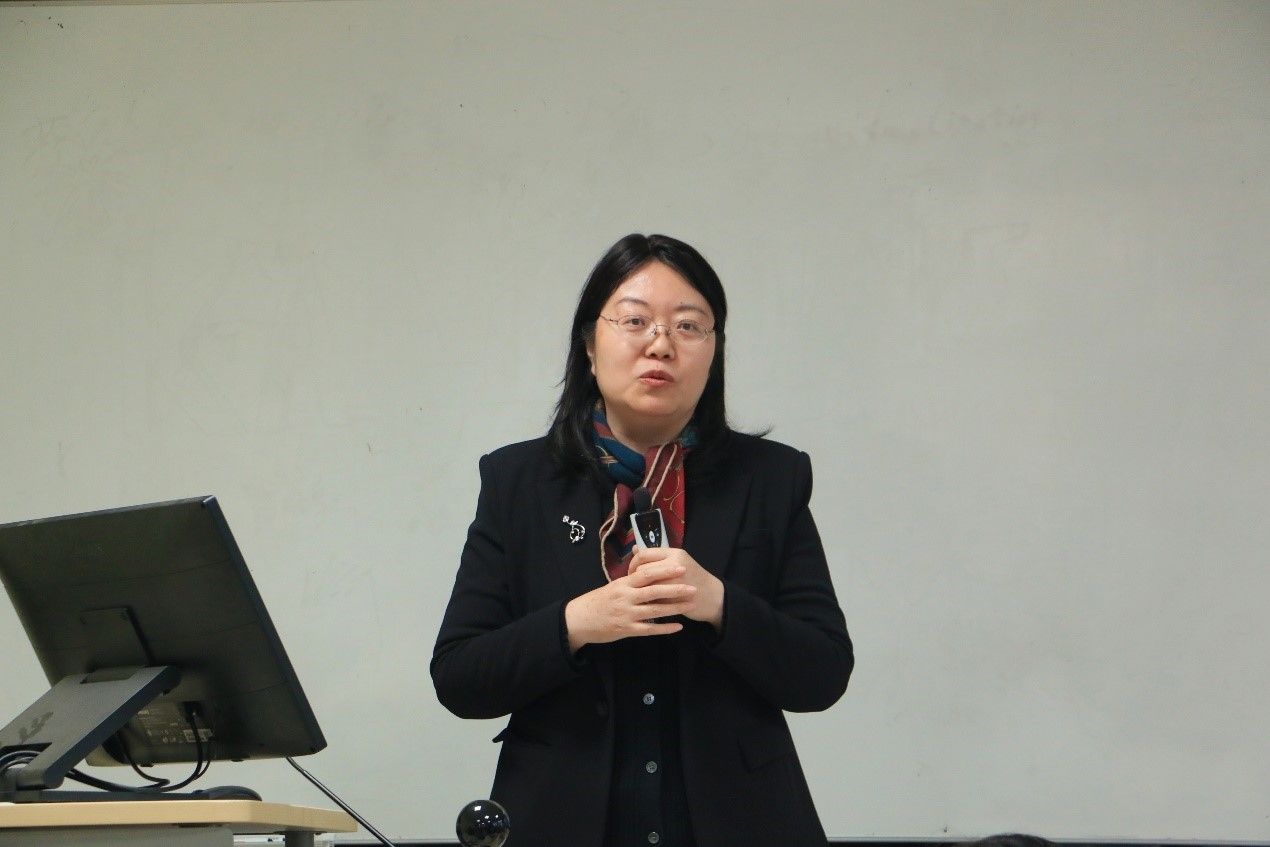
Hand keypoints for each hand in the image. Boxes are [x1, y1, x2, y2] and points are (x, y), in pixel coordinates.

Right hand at [564, 560, 696, 652]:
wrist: (579, 619)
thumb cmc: (598, 601)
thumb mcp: (613, 586)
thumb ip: (630, 580)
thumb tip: (647, 569)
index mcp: (623, 584)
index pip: (646, 574)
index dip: (665, 571)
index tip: (681, 568)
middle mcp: (626, 598)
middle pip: (654, 591)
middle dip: (675, 589)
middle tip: (693, 587)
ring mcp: (627, 614)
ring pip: (655, 611)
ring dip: (675, 608)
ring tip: (690, 605)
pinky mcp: (627, 629)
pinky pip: (649, 629)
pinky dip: (665, 628)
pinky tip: (678, 627)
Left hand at [628, 548, 723, 631]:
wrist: (716, 598)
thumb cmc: (695, 579)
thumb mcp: (679, 563)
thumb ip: (657, 557)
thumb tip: (635, 549)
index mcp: (674, 554)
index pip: (644, 554)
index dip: (633, 563)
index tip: (633, 572)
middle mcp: (673, 566)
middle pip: (642, 569)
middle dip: (635, 579)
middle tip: (636, 585)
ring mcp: (674, 583)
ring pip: (645, 585)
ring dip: (640, 590)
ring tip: (642, 594)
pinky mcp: (674, 599)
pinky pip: (652, 598)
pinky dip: (648, 601)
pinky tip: (650, 602)